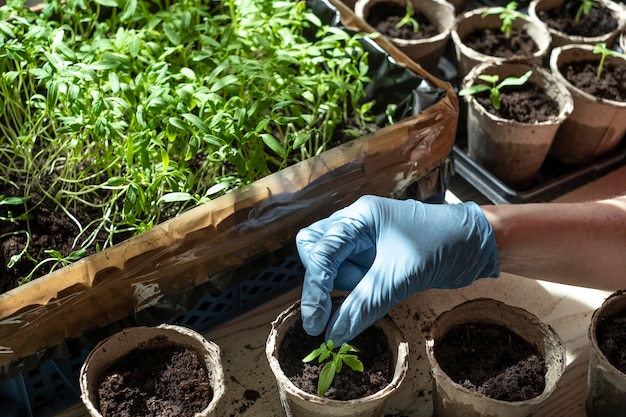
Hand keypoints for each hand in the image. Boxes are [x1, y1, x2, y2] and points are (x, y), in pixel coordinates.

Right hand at [296, 195, 498, 344]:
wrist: (476, 245)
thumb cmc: (442, 245)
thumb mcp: (401, 276)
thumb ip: (364, 304)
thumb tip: (333, 334)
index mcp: (360, 217)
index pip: (321, 248)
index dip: (315, 285)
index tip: (316, 322)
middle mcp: (355, 225)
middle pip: (315, 250)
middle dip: (323, 279)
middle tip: (344, 300)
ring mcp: (363, 241)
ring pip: (331, 266)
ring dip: (346, 287)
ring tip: (379, 291)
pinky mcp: (372, 257)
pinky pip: (350, 276)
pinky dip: (356, 292)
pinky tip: (375, 299)